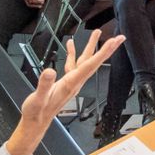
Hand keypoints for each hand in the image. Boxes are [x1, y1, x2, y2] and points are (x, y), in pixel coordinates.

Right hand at [7, 31, 125, 154]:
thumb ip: (44, 85)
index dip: (103, 53)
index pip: (90, 65)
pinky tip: (70, 44)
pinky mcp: (65, 81)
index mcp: (71, 84)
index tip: (113, 42)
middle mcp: (75, 82)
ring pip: (85, 60)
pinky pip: (72, 64)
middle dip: (107, 49)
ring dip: (92, 46)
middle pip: (94, 62)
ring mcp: (71, 81)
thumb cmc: (36, 113)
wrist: (35, 122)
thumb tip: (49, 71)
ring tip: (97, 32)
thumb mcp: (38, 99)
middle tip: (120, 38)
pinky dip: (73, 53)